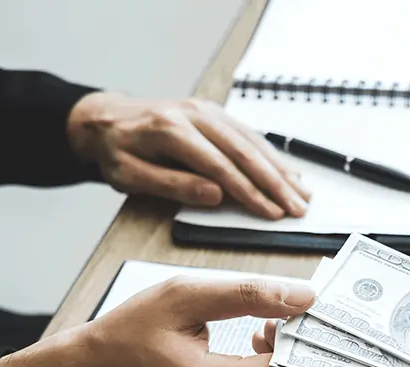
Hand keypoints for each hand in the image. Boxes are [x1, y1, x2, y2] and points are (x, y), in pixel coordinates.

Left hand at [67, 92, 309, 218]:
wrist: (105, 119)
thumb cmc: (115, 152)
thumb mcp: (129, 175)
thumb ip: (171, 184)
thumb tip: (215, 194)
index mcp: (170, 129)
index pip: (220, 165)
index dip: (249, 192)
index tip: (271, 213)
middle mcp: (194, 114)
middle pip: (244, 152)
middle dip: (276, 183)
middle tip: (299, 208)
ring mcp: (207, 111)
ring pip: (253, 142)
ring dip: (281, 170)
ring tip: (304, 194)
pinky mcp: (215, 114)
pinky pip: (250, 135)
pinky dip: (273, 155)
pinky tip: (289, 172)